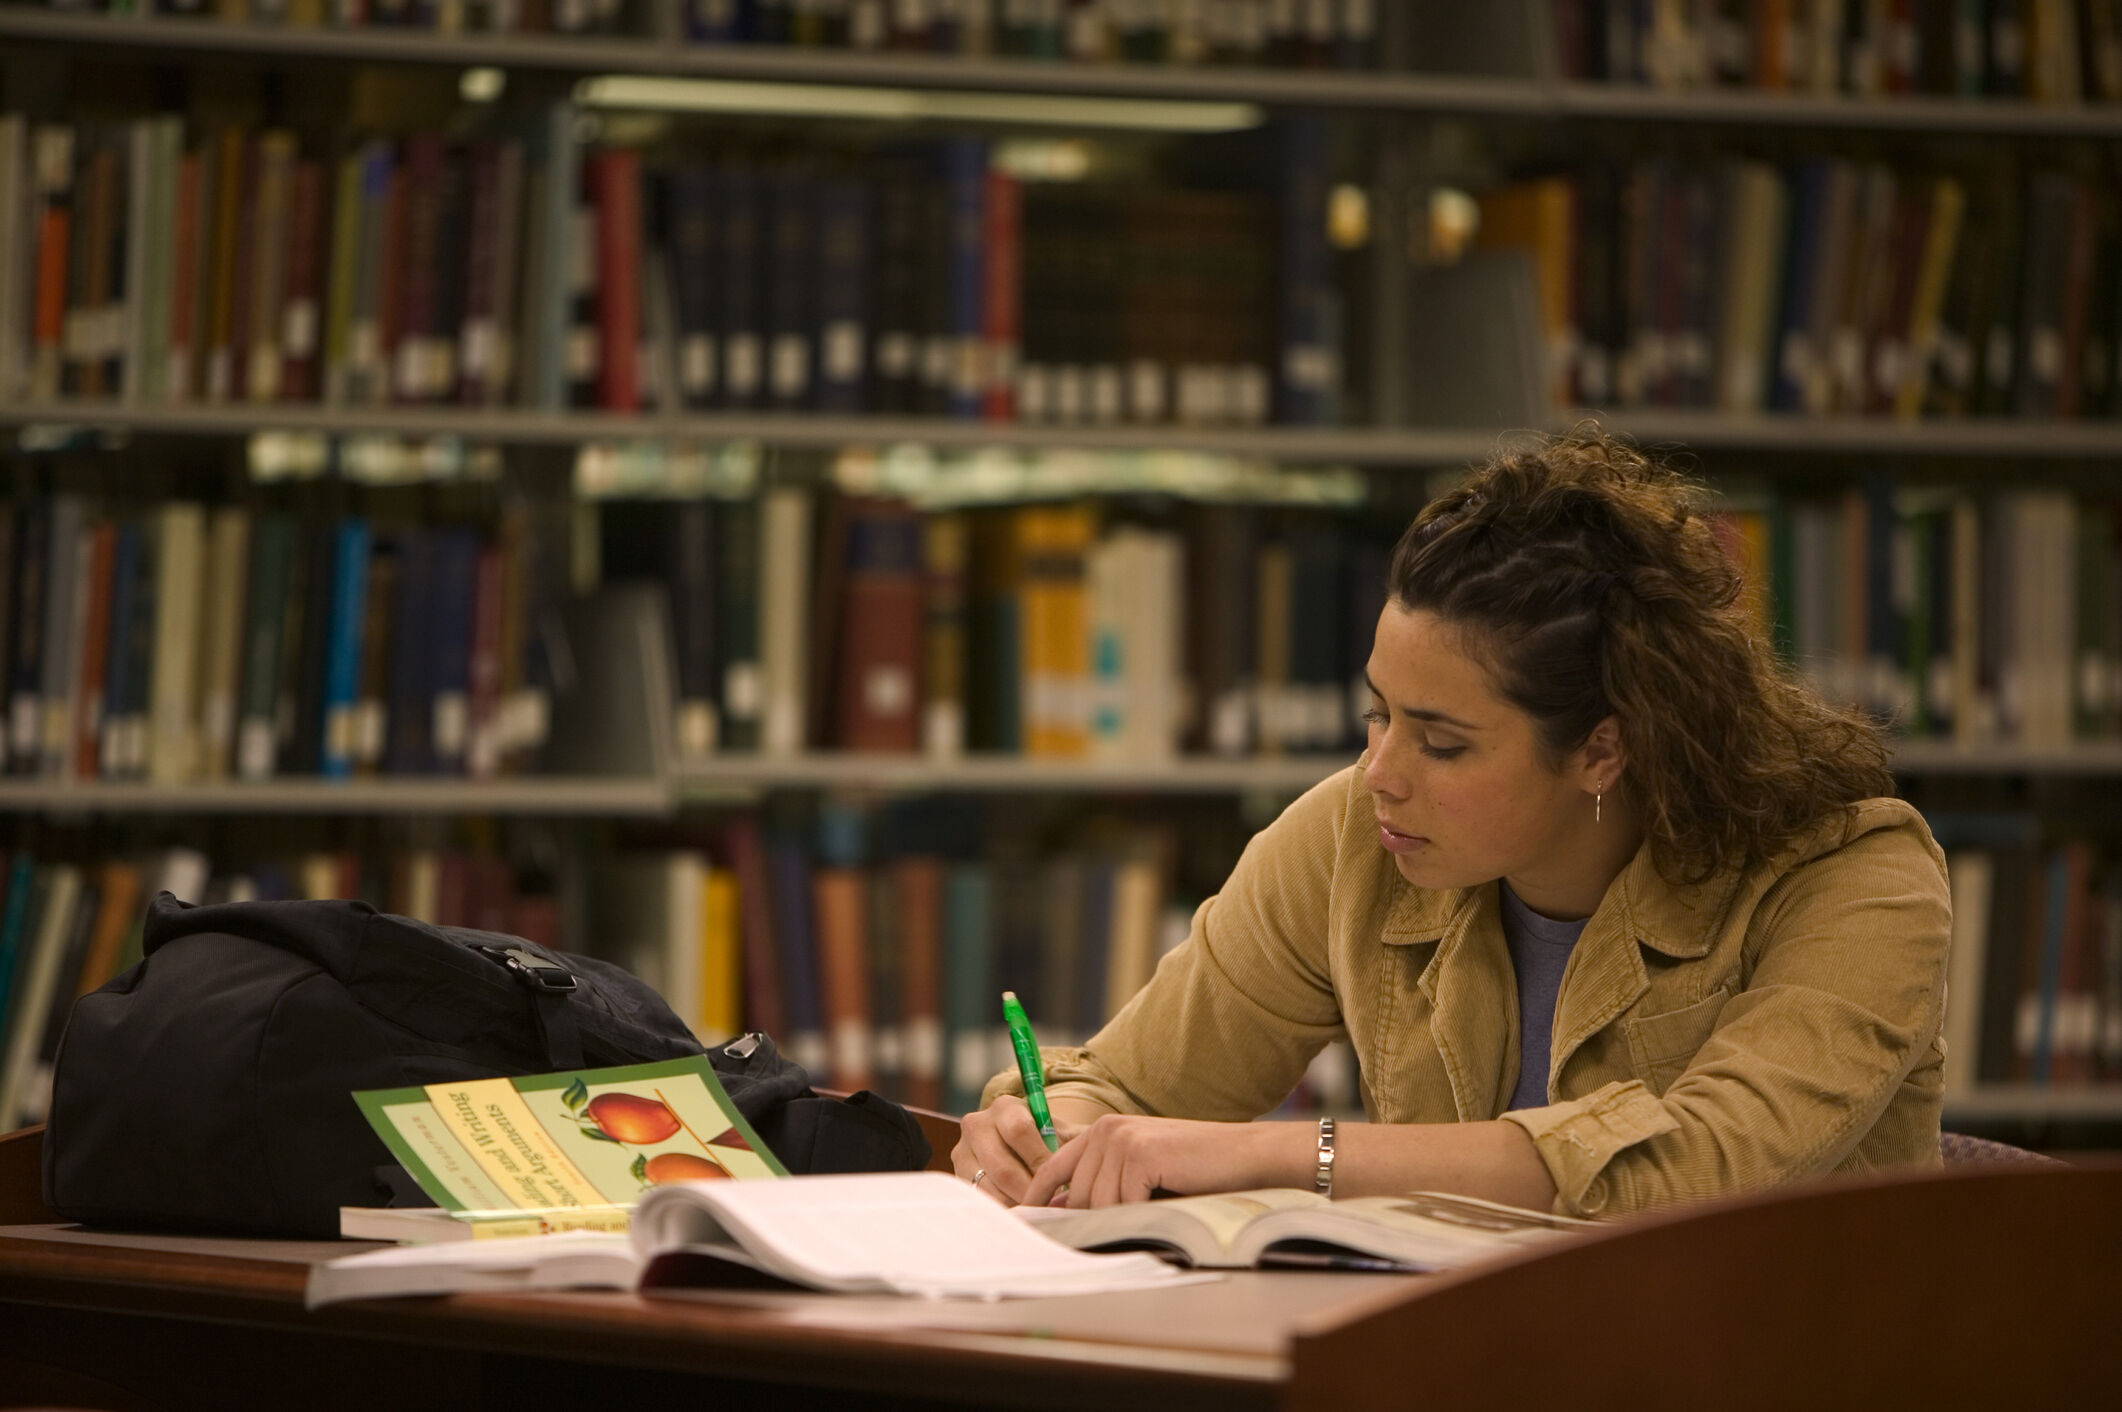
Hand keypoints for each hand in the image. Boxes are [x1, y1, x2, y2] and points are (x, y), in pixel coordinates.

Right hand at [952, 1095, 1069, 1205]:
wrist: (1016, 1144)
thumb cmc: (1047, 1140)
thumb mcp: (1062, 1133)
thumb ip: (1077, 1142)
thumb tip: (1094, 1158)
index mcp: (1005, 1107)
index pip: (1020, 1132)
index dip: (1041, 1161)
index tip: (1061, 1183)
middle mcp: (977, 1124)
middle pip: (1003, 1167)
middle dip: (1030, 1192)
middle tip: (1051, 1208)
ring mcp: (962, 1151)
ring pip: (989, 1189)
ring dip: (1017, 1205)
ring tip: (1039, 1213)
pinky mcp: (957, 1175)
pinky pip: (980, 1200)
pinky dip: (1002, 1210)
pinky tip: (1021, 1215)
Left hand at [1020, 1114, 1287, 1208]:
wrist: (1242, 1155)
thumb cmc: (1195, 1167)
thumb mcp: (1141, 1168)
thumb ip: (1105, 1180)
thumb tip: (1065, 1211)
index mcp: (1102, 1130)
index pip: (1053, 1168)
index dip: (1039, 1198)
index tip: (1029, 1222)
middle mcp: (1106, 1130)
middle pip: (1076, 1193)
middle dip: (1091, 1219)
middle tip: (1119, 1228)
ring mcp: (1122, 1140)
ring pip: (1098, 1203)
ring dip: (1123, 1218)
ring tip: (1152, 1210)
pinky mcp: (1140, 1155)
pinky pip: (1123, 1204)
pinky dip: (1141, 1213)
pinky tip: (1163, 1203)